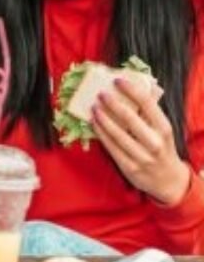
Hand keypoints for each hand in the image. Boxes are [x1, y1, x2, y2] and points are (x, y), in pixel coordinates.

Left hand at [91, 77, 189, 204]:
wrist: (168, 180)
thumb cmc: (162, 148)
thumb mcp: (162, 130)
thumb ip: (150, 112)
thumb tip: (133, 88)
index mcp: (163, 128)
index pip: (147, 104)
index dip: (131, 90)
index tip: (117, 80)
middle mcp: (154, 142)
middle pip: (129, 118)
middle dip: (112, 103)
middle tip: (101, 93)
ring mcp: (142, 156)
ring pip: (117, 134)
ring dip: (103, 118)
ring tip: (93, 107)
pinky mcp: (129, 167)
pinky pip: (111, 147)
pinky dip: (101, 134)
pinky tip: (94, 123)